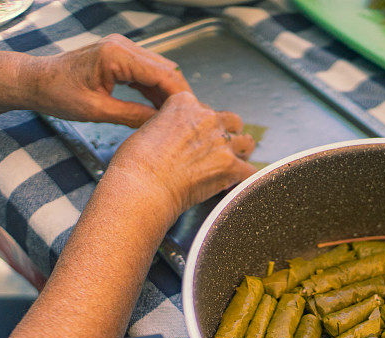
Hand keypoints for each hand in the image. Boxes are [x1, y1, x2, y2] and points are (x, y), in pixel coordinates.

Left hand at [22, 34, 191, 127]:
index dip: (179, 95)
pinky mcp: (118, 56)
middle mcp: (122, 46)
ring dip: (167, 92)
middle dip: (178, 93)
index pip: (161, 74)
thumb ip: (131, 115)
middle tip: (188, 119)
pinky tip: (159, 108)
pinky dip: (154, 89)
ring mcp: (121, 48)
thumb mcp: (96, 111)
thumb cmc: (58, 94)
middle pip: (165, 69)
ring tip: (176, 117)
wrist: (35, 81)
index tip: (191, 115)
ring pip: (158, 70)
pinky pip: (145, 71)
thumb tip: (160, 124)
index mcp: (116, 55)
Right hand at [107, 91, 256, 215]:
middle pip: (231, 121)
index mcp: (184, 103)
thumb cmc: (136, 164)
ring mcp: (221, 142)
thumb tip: (176, 138)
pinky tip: (234, 185)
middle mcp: (206, 118)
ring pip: (246, 143)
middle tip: (217, 151)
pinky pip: (249, 171)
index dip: (202, 127)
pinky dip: (243, 179)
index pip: (204, 109)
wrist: (141, 187)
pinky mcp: (230, 167)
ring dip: (240, 154)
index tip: (196, 140)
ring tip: (231, 166)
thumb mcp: (147, 128)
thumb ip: (168, 126)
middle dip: (226, 135)